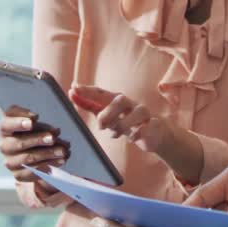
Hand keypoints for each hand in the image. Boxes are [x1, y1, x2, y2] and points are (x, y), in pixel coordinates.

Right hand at [0, 106, 66, 200]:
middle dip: (37, 139)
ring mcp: (10, 161)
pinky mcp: (18, 174)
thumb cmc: (39, 126)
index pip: (6, 123)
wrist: (38, 149)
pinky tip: (60, 161)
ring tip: (63, 151)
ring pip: (27, 159)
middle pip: (18, 143)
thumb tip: (58, 99)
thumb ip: (41, 108)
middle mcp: (4, 144)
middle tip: (53, 137)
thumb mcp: (39, 116)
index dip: (18, 121)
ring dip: (46, 154)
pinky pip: (32, 173)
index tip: (34, 119)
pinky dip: (47, 167)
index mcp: (5, 126)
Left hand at [72, 85, 205, 184]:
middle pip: (120, 99)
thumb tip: (72, 93)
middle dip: (107, 112)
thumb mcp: (109, 115)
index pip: (101, 92)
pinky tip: (131, 139)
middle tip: (100, 126)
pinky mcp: (155, 124)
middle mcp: (131, 103)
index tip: (74, 87)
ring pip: (135, 113)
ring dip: (122, 125)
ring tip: (114, 134)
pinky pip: (147, 127)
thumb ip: (91, 105)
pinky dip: (137, 134)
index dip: (88, 90)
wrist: (155, 135)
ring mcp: (145, 113)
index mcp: (118, 100)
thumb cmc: (129, 123)